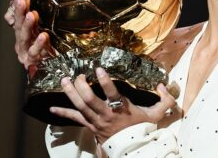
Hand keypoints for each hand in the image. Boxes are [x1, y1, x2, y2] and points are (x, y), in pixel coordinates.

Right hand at [4, 0, 53, 69]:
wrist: (52, 72)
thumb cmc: (47, 51)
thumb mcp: (41, 34)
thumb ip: (35, 21)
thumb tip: (27, 2)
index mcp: (23, 35)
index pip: (18, 19)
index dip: (17, 8)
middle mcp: (22, 43)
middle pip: (19, 26)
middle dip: (20, 13)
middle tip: (22, 1)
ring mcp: (25, 53)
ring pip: (25, 38)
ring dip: (28, 26)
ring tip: (32, 15)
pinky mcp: (32, 63)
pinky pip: (35, 53)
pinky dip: (39, 44)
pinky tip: (43, 36)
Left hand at [51, 68, 175, 142]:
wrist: (133, 148)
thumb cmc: (143, 129)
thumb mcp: (157, 114)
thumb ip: (165, 99)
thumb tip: (164, 84)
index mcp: (122, 109)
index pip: (112, 94)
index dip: (105, 81)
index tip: (99, 68)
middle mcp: (106, 114)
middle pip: (89, 100)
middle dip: (81, 86)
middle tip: (78, 75)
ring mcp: (96, 121)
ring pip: (80, 106)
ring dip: (70, 93)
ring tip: (64, 81)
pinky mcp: (90, 126)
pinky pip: (74, 119)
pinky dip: (63, 113)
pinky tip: (52, 108)